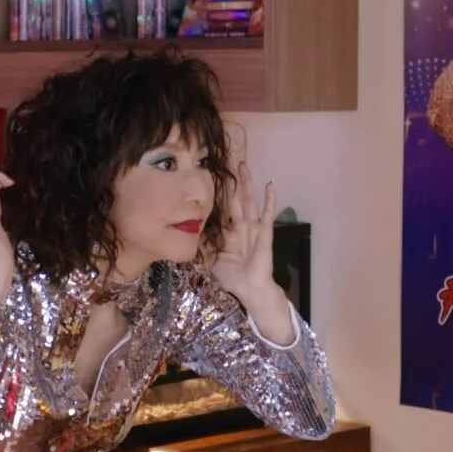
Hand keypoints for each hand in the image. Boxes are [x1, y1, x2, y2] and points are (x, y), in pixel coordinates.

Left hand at [210, 162, 277, 300]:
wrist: (250, 289)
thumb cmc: (231, 277)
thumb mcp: (210, 260)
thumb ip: (200, 247)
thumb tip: (182, 236)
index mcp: (228, 232)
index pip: (221, 208)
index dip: (216, 194)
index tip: (208, 176)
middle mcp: (241, 226)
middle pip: (234, 198)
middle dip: (230, 181)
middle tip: (226, 161)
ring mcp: (254, 227)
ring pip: (249, 200)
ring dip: (247, 183)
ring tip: (243, 165)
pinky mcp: (265, 232)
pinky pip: (268, 213)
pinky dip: (270, 199)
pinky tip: (269, 184)